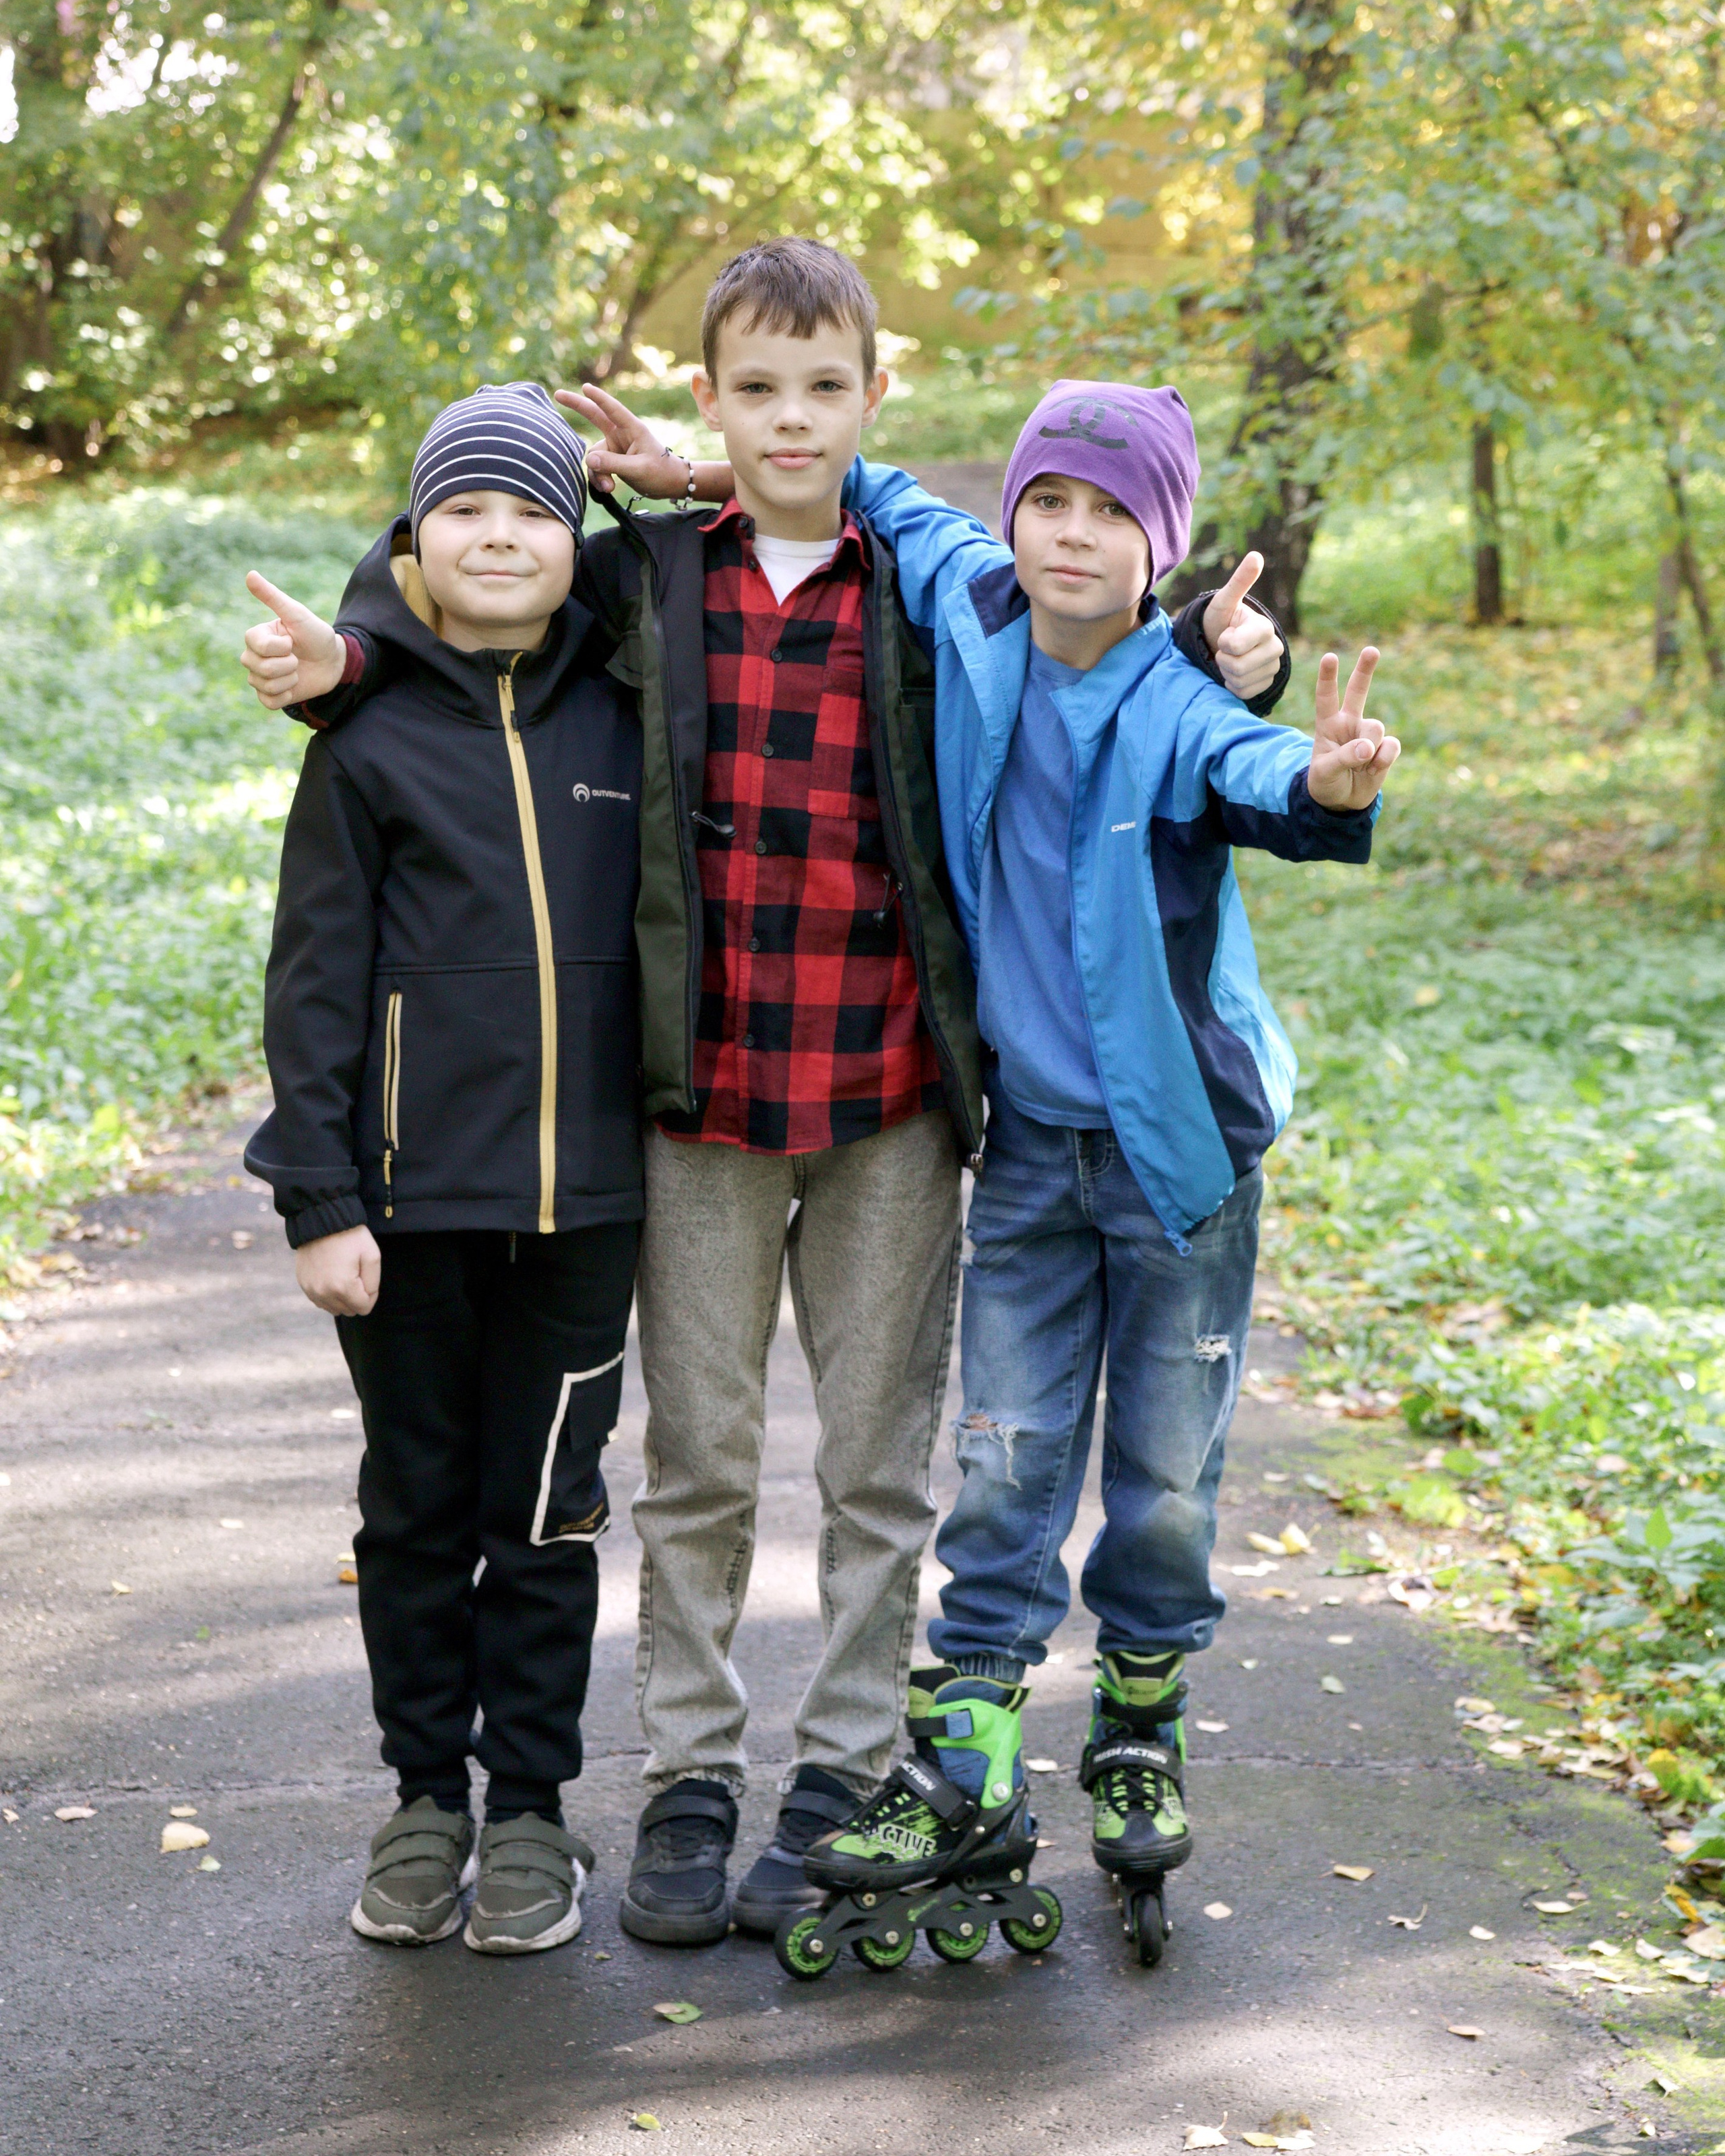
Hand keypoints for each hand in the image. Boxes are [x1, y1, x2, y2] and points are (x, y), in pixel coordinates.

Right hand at [242, 573, 344, 708]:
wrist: (334, 662)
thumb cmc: (316, 635)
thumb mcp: (297, 614)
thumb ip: (273, 597)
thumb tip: (250, 574)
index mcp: (257, 636)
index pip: (256, 644)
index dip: (279, 646)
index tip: (292, 641)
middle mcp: (254, 656)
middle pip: (258, 667)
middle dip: (287, 663)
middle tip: (297, 657)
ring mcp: (260, 677)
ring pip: (264, 685)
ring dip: (289, 679)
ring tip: (298, 670)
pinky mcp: (270, 696)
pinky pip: (268, 702)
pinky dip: (286, 695)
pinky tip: (294, 685)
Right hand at [295, 1224, 381, 1315]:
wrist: (322, 1221)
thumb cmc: (350, 1236)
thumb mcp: (372, 1256)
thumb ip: (373, 1283)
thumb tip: (365, 1299)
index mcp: (343, 1287)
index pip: (364, 1308)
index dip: (371, 1295)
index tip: (366, 1277)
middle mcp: (324, 1293)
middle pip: (349, 1311)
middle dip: (357, 1297)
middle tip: (356, 1274)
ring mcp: (311, 1290)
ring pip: (334, 1308)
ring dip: (342, 1298)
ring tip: (344, 1275)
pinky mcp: (303, 1284)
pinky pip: (320, 1301)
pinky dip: (329, 1294)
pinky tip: (332, 1277)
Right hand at [553, 384, 731, 500]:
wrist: (669, 485)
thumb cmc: (660, 473)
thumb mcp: (638, 469)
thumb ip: (614, 464)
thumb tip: (589, 460)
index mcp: (633, 429)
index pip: (613, 410)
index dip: (599, 398)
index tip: (585, 387)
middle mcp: (621, 434)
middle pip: (595, 416)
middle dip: (577, 406)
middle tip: (558, 394)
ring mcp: (615, 446)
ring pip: (594, 455)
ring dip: (597, 473)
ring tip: (609, 488)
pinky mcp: (612, 459)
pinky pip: (597, 467)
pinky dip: (599, 479)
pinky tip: (607, 489)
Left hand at [1202, 552, 1284, 701]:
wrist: (1221, 642)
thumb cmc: (1221, 620)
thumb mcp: (1224, 601)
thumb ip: (1239, 582)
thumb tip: (1256, 556)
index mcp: (1265, 627)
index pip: (1235, 645)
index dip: (1223, 643)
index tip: (1225, 634)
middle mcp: (1275, 647)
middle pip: (1238, 667)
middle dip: (1223, 659)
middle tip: (1224, 649)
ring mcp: (1273, 667)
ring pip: (1240, 681)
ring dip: (1227, 672)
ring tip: (1229, 659)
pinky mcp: (1267, 683)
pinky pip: (1244, 693)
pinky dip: (1233, 685)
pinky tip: (1234, 673)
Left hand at [1308, 646, 1397, 809]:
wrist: (1342, 802)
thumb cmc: (1326, 782)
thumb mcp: (1325, 772)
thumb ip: (1344, 757)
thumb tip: (1368, 748)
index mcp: (1328, 724)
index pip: (1326, 697)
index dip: (1328, 678)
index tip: (1330, 657)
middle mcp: (1349, 723)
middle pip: (1358, 691)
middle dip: (1365, 670)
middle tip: (1371, 650)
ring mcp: (1368, 735)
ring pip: (1375, 728)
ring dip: (1369, 747)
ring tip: (1360, 765)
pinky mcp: (1385, 748)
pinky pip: (1391, 746)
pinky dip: (1383, 760)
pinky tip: (1373, 769)